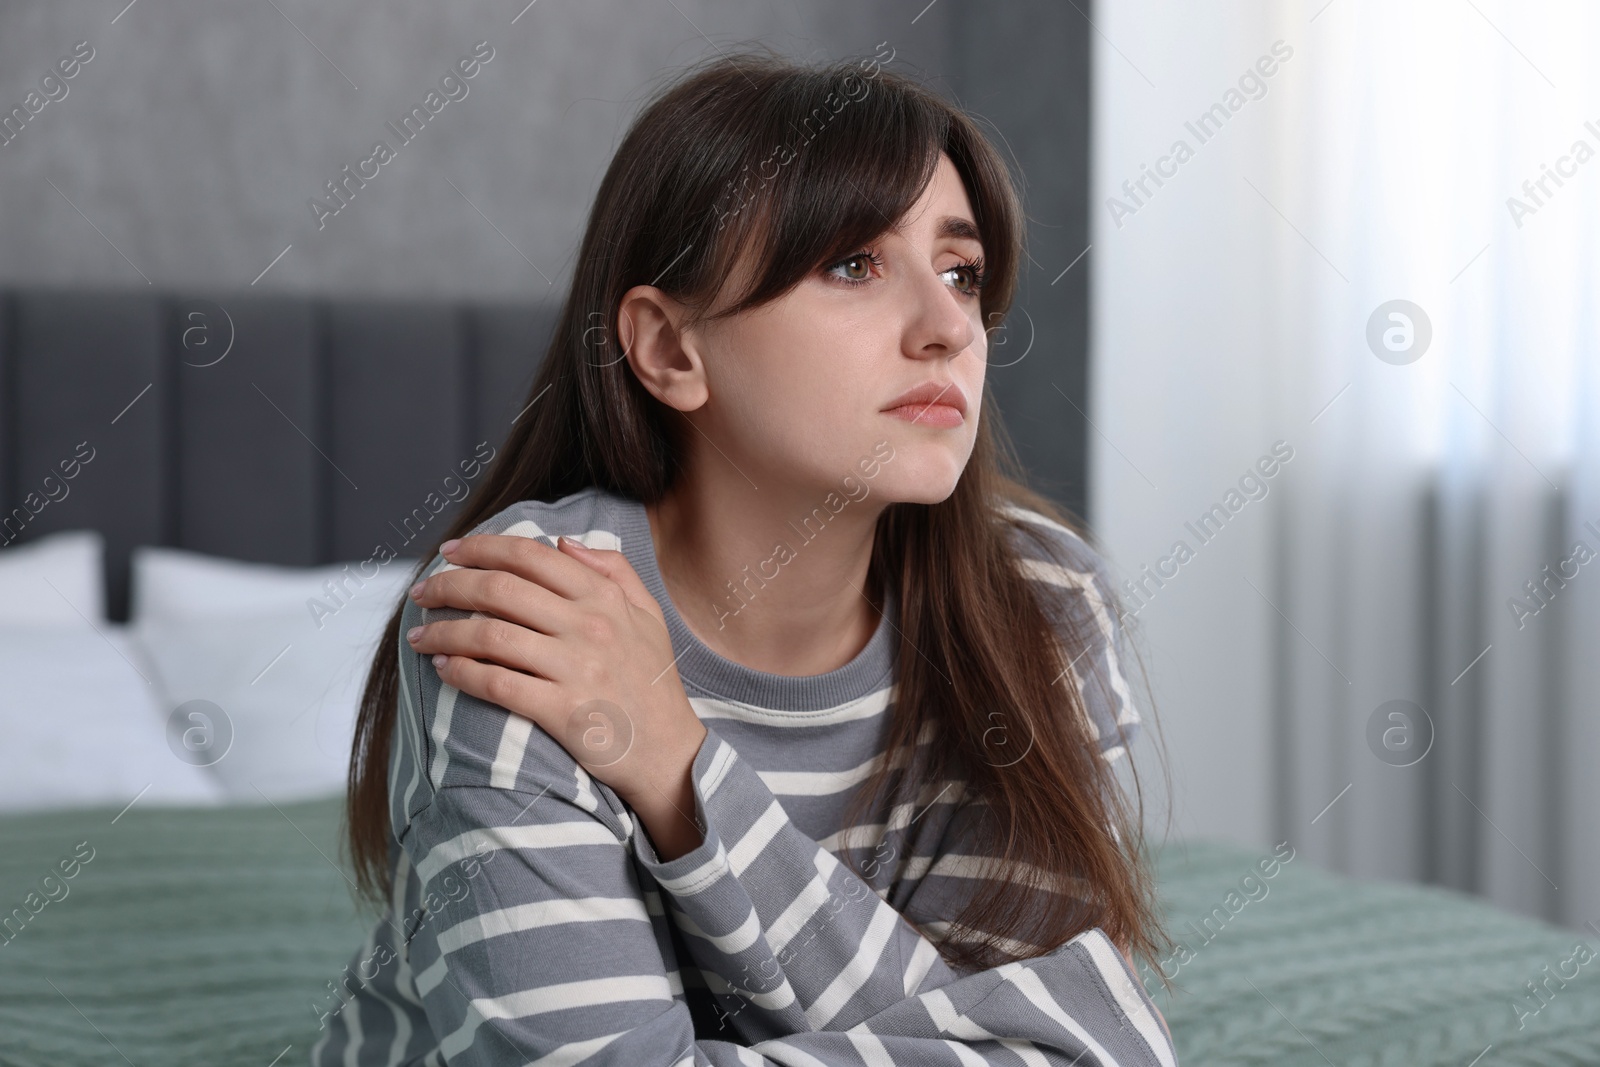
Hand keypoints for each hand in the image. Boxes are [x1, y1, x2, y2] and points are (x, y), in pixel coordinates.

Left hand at [405, 533, 707, 840]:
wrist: (670, 753)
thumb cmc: (653, 683)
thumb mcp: (648, 614)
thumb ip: (613, 570)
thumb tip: (564, 542)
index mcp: (604, 598)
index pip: (530, 556)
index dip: (482, 547)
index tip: (449, 551)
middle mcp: (589, 626)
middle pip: (501, 590)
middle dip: (450, 585)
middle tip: (422, 592)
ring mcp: (576, 669)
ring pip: (490, 636)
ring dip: (443, 631)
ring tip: (419, 635)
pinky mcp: (562, 711)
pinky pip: (497, 684)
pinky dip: (461, 673)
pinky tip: (442, 668)